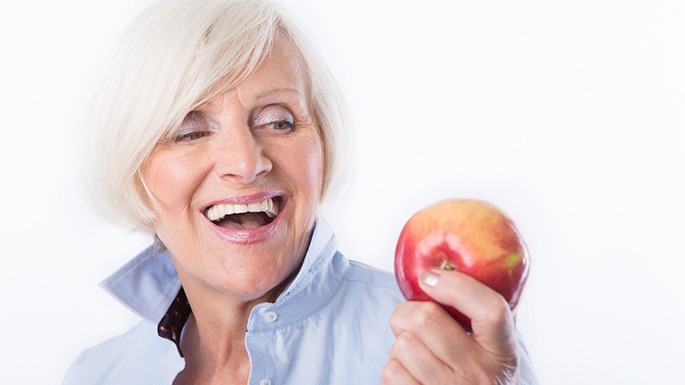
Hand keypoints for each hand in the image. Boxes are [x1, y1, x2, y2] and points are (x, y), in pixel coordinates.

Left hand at [382, 269, 518, 383]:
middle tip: (410, 320)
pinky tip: (411, 374)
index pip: (491, 310)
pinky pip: (391, 371)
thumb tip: (443, 265)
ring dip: (400, 344)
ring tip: (416, 352)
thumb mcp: (493, 346)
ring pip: (403, 345)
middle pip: (426, 319)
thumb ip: (480, 311)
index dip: (456, 286)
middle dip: (407, 313)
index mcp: (503, 352)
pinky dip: (394, 368)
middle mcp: (481, 375)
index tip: (429, 277)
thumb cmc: (475, 372)